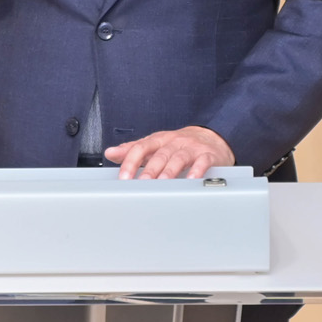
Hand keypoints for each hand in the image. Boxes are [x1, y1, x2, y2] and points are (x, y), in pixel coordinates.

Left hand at [106, 126, 234, 179]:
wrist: (212, 137)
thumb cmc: (179, 144)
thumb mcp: (155, 144)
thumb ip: (133, 150)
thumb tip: (110, 153)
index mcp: (159, 139)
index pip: (141, 148)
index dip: (131, 162)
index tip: (123, 178)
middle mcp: (174, 142)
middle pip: (159, 155)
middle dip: (148, 170)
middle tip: (139, 184)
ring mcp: (191, 148)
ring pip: (178, 159)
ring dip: (169, 172)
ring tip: (161, 184)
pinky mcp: (208, 155)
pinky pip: (202, 162)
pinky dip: (196, 170)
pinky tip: (191, 180)